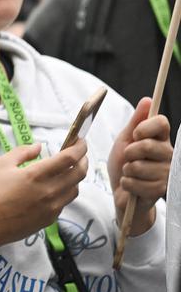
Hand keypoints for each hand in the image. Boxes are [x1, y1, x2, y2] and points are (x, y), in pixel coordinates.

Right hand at [0, 141, 88, 265]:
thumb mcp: (1, 164)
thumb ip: (22, 152)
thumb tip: (39, 147)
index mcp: (36, 175)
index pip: (69, 158)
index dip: (79, 147)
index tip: (80, 140)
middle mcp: (49, 191)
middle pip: (79, 173)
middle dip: (84, 160)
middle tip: (79, 154)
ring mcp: (52, 207)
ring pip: (75, 188)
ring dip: (75, 177)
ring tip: (68, 171)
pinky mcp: (50, 219)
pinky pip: (65, 202)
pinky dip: (64, 191)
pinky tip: (54, 188)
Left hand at [108, 97, 170, 235]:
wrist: (122, 191)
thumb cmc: (123, 163)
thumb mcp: (125, 140)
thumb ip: (136, 122)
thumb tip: (148, 100)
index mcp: (161, 139)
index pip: (161, 122)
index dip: (144, 128)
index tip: (136, 135)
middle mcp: (169, 154)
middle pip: (147, 145)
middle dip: (129, 153)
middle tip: (129, 158)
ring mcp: (167, 172)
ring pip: (138, 166)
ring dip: (126, 171)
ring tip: (130, 173)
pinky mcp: (161, 190)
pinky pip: (136, 183)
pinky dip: (127, 184)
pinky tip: (131, 185)